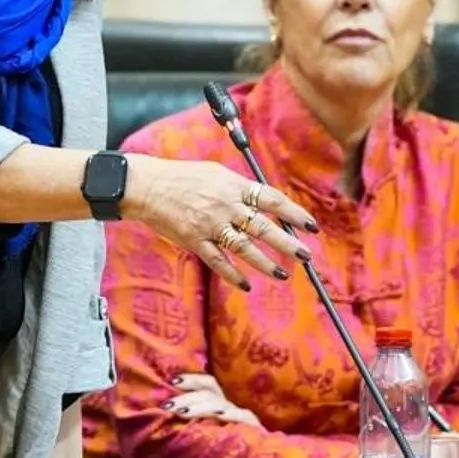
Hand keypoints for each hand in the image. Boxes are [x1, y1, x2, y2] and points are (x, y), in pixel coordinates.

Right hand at [122, 154, 317, 289]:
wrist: (148, 186)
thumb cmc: (184, 177)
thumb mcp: (216, 173)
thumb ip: (241, 188)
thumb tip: (266, 203)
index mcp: (234, 185)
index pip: (272, 199)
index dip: (294, 213)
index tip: (311, 226)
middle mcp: (225, 205)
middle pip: (263, 227)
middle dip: (287, 243)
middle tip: (305, 256)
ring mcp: (210, 224)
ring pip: (244, 248)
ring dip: (265, 263)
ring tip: (283, 274)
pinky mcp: (195, 240)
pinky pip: (218, 261)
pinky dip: (232, 274)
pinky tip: (246, 284)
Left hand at [164, 372, 263, 427]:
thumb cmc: (225, 450)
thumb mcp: (208, 432)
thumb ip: (193, 421)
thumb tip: (167, 412)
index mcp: (221, 404)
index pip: (208, 384)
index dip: (192, 380)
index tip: (174, 381)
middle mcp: (232, 407)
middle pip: (209, 394)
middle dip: (186, 398)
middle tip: (167, 405)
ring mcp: (243, 417)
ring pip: (220, 405)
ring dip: (199, 407)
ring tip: (181, 413)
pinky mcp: (254, 429)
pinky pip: (242, 418)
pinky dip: (231, 415)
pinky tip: (219, 415)